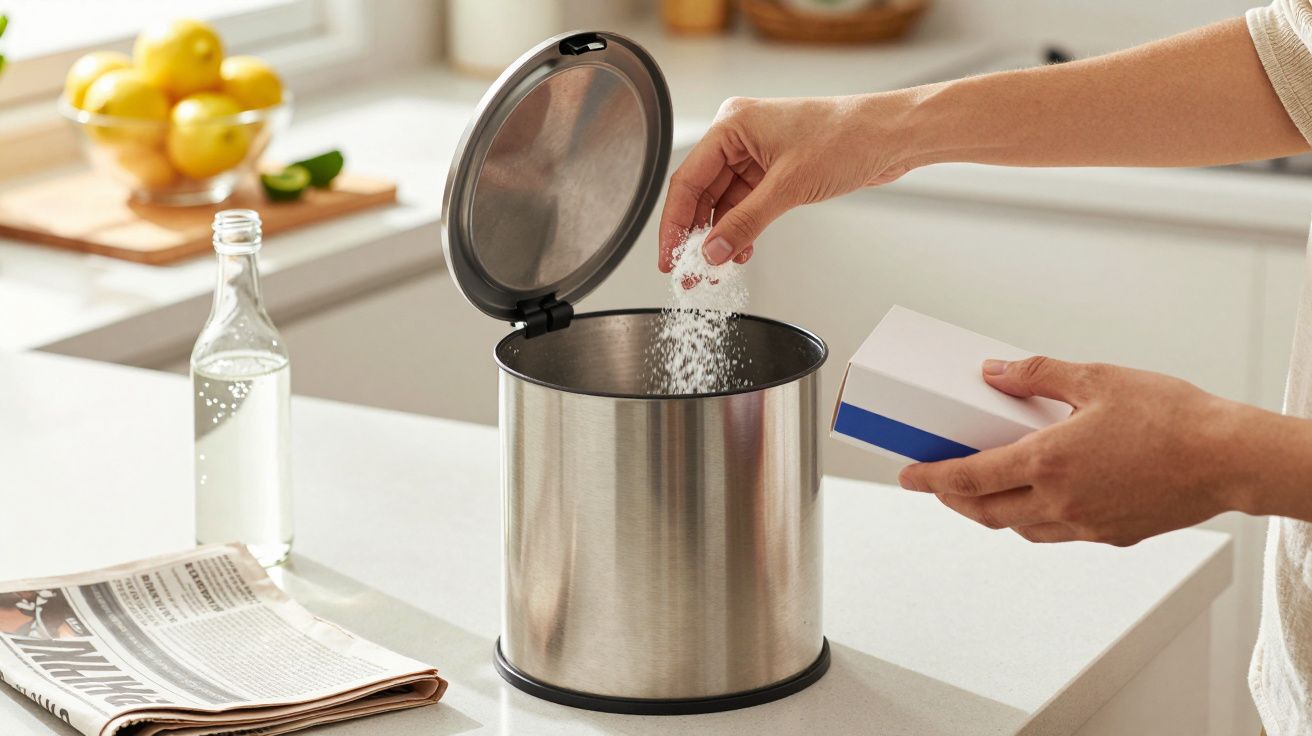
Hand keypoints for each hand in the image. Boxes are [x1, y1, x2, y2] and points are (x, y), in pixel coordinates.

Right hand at [658, 94, 912, 271]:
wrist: (891, 136)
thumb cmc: (848, 137)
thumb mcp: (789, 187)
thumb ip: (745, 222)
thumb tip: (713, 252)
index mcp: (732, 125)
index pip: (688, 180)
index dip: (675, 223)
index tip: (669, 256)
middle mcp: (740, 137)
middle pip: (702, 193)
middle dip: (696, 235)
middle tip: (688, 271)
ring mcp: (758, 154)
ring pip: (723, 203)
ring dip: (720, 236)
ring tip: (714, 269)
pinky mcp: (776, 170)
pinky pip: (746, 205)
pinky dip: (742, 229)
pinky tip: (740, 251)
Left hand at [896, 356, 1245, 545]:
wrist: (1230, 458)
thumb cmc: (1171, 414)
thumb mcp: (1096, 378)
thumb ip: (1036, 374)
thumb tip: (994, 371)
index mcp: (1049, 461)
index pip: (970, 477)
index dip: (932, 478)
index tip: (907, 476)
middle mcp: (1061, 501)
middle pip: (986, 511)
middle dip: (953, 500)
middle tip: (936, 485)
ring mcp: (1086, 525)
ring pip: (1020, 528)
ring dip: (992, 512)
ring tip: (981, 490)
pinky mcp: (1111, 536)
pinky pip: (1056, 532)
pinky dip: (1033, 518)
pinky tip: (1038, 497)